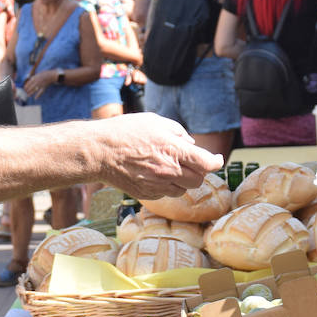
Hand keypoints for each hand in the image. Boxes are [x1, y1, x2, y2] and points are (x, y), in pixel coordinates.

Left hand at [23, 70, 58, 98]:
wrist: (52, 75)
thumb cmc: (45, 74)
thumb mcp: (39, 74)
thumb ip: (34, 77)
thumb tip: (31, 79)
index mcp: (35, 78)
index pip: (29, 83)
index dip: (26, 86)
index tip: (24, 88)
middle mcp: (37, 81)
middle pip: (31, 87)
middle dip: (27, 90)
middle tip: (26, 92)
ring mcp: (40, 85)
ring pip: (34, 90)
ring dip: (31, 93)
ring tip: (28, 95)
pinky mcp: (44, 87)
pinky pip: (40, 92)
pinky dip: (38, 95)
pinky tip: (35, 98)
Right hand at [93, 113, 222, 198]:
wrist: (99, 151)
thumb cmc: (125, 131)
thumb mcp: (155, 121)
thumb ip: (178, 132)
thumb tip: (191, 145)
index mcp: (173, 150)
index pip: (207, 163)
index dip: (216, 161)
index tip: (217, 159)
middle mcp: (168, 171)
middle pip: (199, 180)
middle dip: (199, 171)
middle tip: (192, 163)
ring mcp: (157, 185)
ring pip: (183, 190)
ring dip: (183, 180)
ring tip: (170, 168)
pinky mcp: (146, 194)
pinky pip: (166, 194)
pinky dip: (167, 186)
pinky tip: (155, 174)